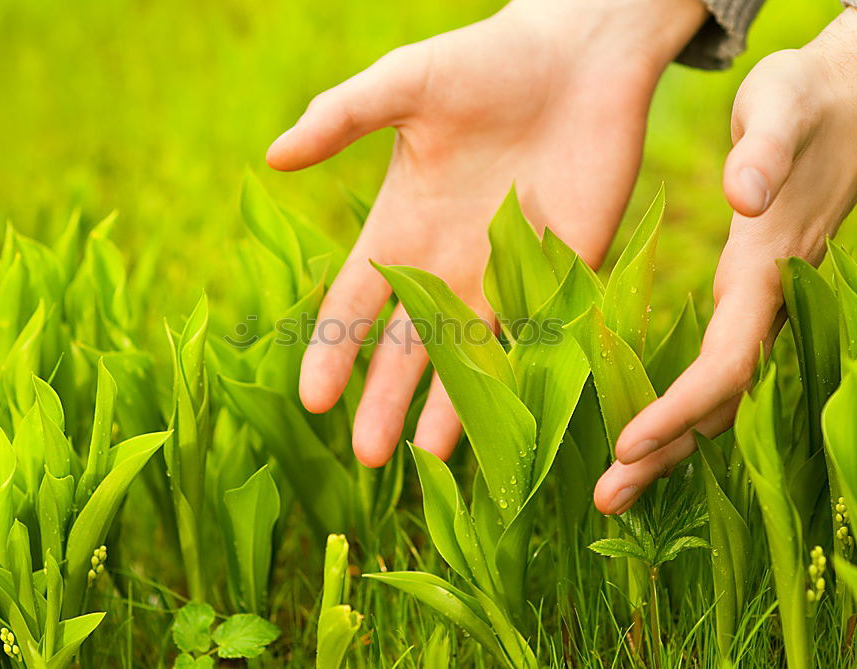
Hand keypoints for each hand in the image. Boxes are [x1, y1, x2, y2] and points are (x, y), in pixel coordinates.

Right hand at [269, 0, 707, 466]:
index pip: (357, 301)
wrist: (582, 53)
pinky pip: (540, 332)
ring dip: (453, 407)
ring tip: (433, 461)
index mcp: (404, 225)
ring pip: (473, 355)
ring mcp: (508, 271)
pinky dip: (528, 376)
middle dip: (387, 399)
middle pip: (411, 346)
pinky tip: (514, 421)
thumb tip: (274, 156)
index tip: (313, 399)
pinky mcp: (566, 268)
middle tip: (369, 457)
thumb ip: (342, 118)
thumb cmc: (487, 60)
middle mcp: (450, 260)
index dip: (334, 349)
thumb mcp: (405, 84)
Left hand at [596, 7, 856, 514]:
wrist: (846, 103)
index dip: (680, 408)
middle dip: (663, 454)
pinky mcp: (747, 300)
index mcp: (766, 272)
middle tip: (605, 500)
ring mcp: (760, 307)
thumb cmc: (804, 102)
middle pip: (718, 402)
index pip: (726, 362)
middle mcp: (765, 303)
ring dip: (666, 446)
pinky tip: (642, 436)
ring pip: (715, 397)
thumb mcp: (781, 107)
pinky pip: (713, 372)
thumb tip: (744, 196)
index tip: (628, 444)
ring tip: (612, 492)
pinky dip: (678, 411)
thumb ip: (764, 151)